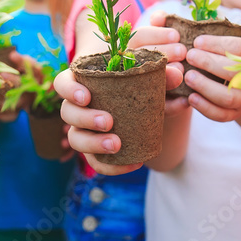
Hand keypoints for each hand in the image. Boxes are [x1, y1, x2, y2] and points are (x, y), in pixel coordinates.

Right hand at [58, 11, 188, 175]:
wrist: (143, 105)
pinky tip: (134, 164)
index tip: (86, 96)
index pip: (63, 83)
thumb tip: (178, 74)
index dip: (69, 90)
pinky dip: (112, 166)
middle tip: (109, 122)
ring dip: (93, 144)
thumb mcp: (148, 76)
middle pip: (67, 114)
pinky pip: (96, 162)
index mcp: (83, 83)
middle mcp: (78, 107)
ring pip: (76, 140)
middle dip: (85, 119)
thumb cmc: (137, 83)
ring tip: (116, 144)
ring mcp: (83, 130)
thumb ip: (160, 74)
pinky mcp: (95, 151)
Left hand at [186, 9, 240, 121]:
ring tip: (188, 76)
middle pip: (233, 73)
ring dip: (205, 87)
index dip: (218, 44)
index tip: (197, 41)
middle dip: (209, 63)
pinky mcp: (234, 114)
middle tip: (189, 56)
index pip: (240, 49)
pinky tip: (190, 98)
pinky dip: (205, 108)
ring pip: (227, 97)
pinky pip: (221, 115)